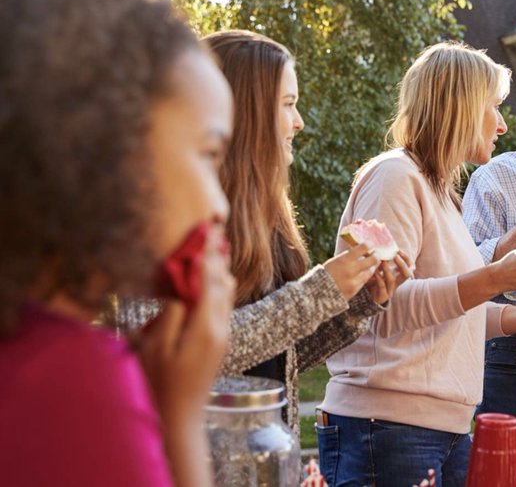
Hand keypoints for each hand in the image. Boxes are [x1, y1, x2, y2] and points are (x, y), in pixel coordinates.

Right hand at [135, 226, 235, 420]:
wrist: (180, 414)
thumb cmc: (160, 383)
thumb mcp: (156, 349)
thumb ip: (170, 317)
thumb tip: (180, 291)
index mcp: (204, 327)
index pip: (208, 283)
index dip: (206, 257)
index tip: (205, 234)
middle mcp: (220, 328)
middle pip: (223, 284)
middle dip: (217, 259)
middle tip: (212, 233)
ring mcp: (223, 335)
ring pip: (227, 294)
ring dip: (220, 271)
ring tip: (215, 248)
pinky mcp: (220, 341)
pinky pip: (224, 306)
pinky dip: (219, 288)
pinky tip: (212, 280)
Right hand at [324, 243, 382, 300]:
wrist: (316, 293)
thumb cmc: (325, 274)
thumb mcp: (334, 261)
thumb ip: (347, 257)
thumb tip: (360, 251)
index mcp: (344, 259)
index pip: (364, 247)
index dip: (369, 245)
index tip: (369, 245)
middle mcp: (351, 270)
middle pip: (373, 260)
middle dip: (376, 256)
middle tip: (375, 255)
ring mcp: (354, 281)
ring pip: (371, 272)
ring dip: (372, 267)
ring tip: (370, 265)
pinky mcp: (355, 290)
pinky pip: (365, 281)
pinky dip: (365, 277)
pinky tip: (363, 274)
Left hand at [364, 253, 412, 304]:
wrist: (370, 298)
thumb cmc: (376, 281)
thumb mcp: (382, 270)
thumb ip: (383, 261)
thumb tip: (381, 247)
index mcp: (399, 275)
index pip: (410, 266)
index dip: (406, 258)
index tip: (398, 250)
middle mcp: (397, 282)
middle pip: (407, 274)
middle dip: (402, 264)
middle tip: (395, 256)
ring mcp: (390, 290)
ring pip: (393, 280)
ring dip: (388, 270)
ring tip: (382, 262)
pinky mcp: (382, 296)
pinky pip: (382, 287)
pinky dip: (379, 279)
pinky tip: (374, 273)